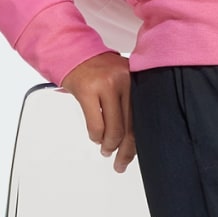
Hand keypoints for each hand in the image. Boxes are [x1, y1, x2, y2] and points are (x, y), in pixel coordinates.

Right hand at [60, 52, 134, 171]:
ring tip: (106, 150)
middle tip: (120, 164)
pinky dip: (96, 137)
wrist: (72, 52)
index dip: (141, 141)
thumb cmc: (97, 69)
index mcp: (136, 79)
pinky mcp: (88, 90)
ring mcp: (106, 85)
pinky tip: (95, 138)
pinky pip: (96, 125)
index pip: (144, 117)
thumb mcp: (121, 78)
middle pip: (132, 127)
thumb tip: (135, 136)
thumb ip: (130, 100)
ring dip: (109, 146)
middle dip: (126, 152)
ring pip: (114, 129)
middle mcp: (125, 81)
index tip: (135, 154)